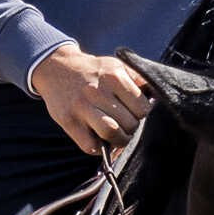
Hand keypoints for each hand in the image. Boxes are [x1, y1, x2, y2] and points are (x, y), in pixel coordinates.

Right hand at [28, 41, 149, 159]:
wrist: (56, 67)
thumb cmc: (94, 71)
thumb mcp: (116, 66)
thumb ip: (137, 79)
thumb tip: (158, 98)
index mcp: (113, 76)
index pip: (142, 108)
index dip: (142, 114)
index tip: (136, 113)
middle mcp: (97, 91)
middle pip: (129, 123)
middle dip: (132, 128)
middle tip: (127, 125)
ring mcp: (81, 107)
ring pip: (112, 134)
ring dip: (119, 141)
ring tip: (118, 136)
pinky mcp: (68, 121)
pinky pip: (90, 145)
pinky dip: (98, 148)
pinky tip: (99, 139)